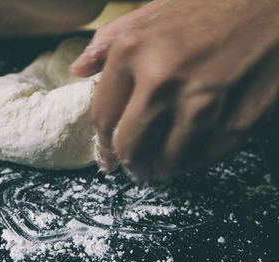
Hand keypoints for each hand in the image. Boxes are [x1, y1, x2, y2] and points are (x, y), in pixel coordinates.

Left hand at [70, 0, 278, 182]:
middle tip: (134, 167)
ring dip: (160, 169)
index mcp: (132, 50)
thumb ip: (107, 42)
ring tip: (160, 164)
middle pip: (129, 147)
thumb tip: (78, 70)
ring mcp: (201, 103)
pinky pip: (203, 160)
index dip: (102, 143)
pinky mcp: (237, 121)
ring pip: (167, 162)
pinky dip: (191, 162)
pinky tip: (189, 153)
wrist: (271, 4)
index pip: (102, 117)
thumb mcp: (150, 13)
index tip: (107, 155)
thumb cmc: (209, 5)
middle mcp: (162, 79)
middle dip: (129, 163)